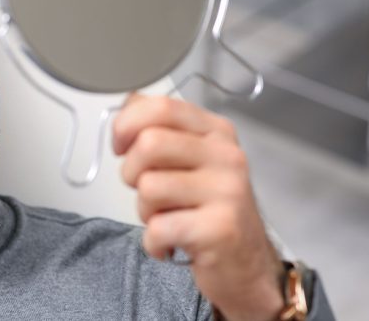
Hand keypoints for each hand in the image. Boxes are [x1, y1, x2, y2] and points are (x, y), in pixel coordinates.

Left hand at [112, 94, 283, 320]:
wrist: (247, 265)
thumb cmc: (209, 210)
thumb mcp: (190, 159)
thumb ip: (160, 128)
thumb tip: (127, 103)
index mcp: (215, 131)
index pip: (161, 107)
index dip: (126, 124)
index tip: (122, 146)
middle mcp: (225, 155)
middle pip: (149, 144)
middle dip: (132, 172)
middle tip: (148, 192)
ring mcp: (227, 191)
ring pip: (149, 187)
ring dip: (145, 211)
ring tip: (168, 219)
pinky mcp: (220, 229)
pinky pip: (158, 228)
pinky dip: (153, 242)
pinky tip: (172, 243)